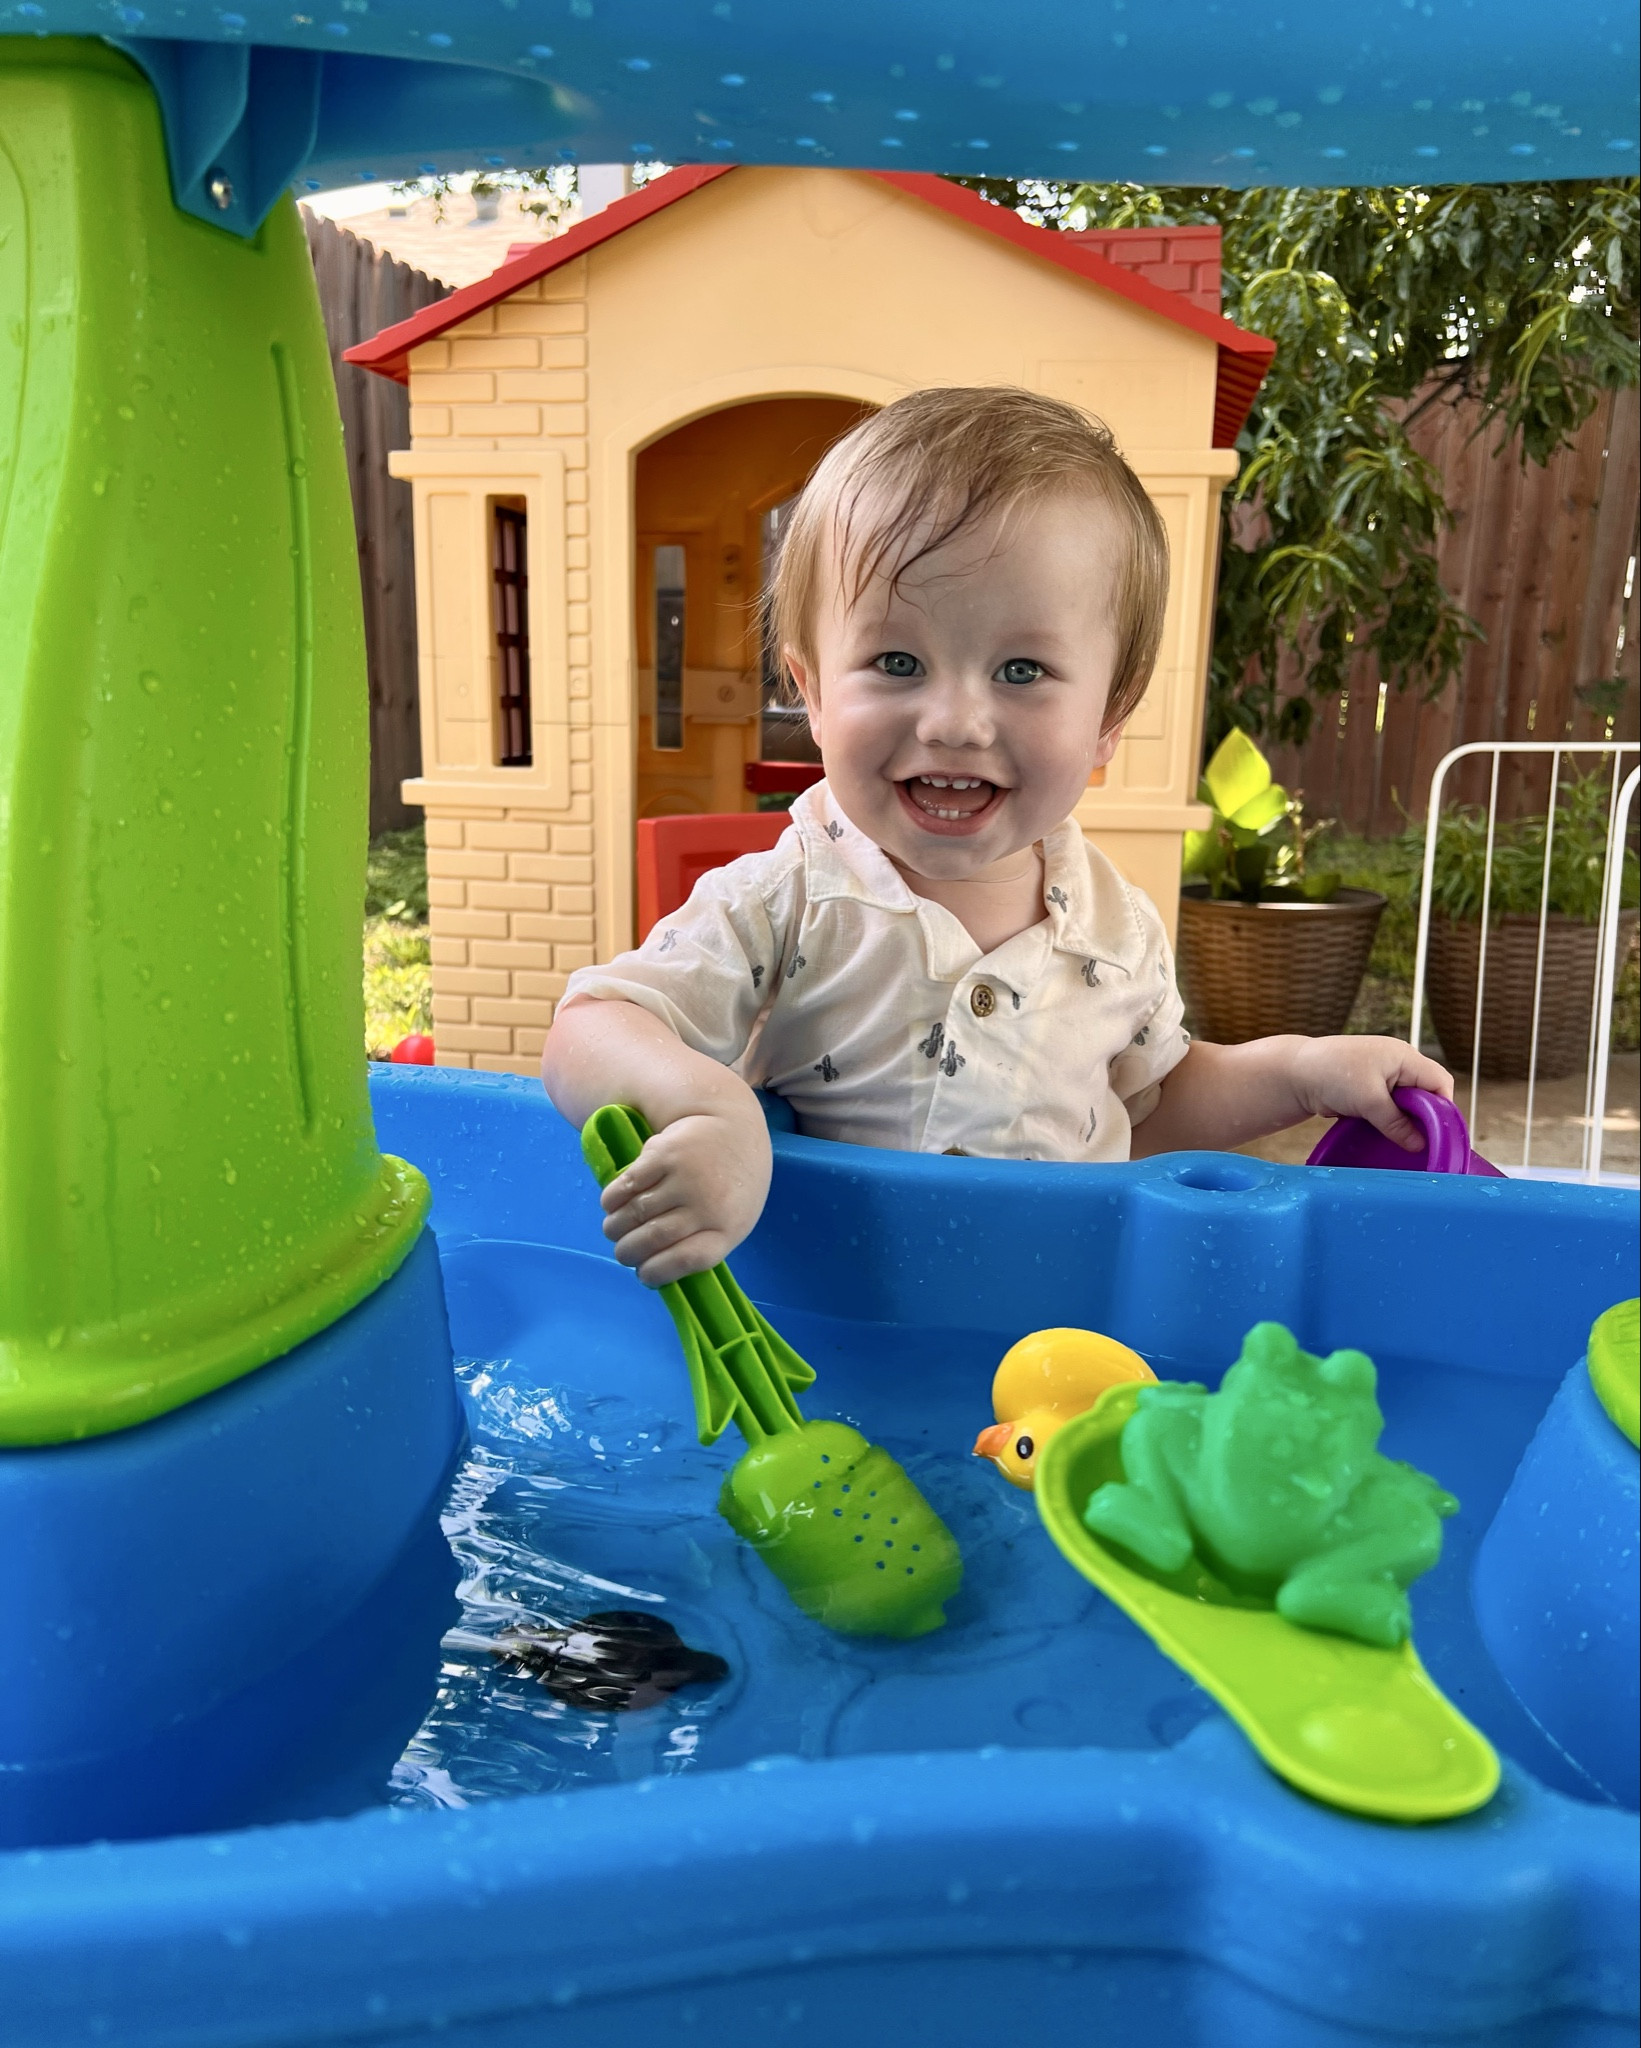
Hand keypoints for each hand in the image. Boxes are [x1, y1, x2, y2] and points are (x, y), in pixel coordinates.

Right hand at [598, 1109, 771, 1286]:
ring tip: (613, 1230)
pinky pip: (628, 1184)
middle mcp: (707, 1204)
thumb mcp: (733, 1218)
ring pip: (636, 1213)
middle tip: (622, 1253)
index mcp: (728, 1227)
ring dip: (615, 1227)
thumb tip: (654, 1268)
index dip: (657, 1272)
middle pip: (654, 1238)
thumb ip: (702, 1241)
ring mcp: (685, 1177)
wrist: (735, 1129)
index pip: (686, 1259)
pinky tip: (610, 1205)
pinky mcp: (665, 1153)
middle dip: (628, 1252)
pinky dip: (612, 1199)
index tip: (642, 1275)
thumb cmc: (732, 1184)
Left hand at [1291, 1037, 1452, 1150]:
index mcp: (1405, 1057)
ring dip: (1404, 1121)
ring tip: (1402, 1141)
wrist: (1294, 1073)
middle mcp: (1398, 1064)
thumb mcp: (1370, 1101)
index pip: (1440, 1082)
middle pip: (1426, 1093)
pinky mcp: (1369, 1089)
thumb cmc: (1332, 1074)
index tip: (1437, 1134)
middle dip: (1425, 1117)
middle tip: (1420, 1141)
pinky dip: (1389, 1120)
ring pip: (1408, 1103)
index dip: (1443, 1108)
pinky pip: (1390, 1107)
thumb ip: (1397, 1123)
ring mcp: (1383, 1076)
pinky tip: (1386, 1136)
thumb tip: (1419, 1145)